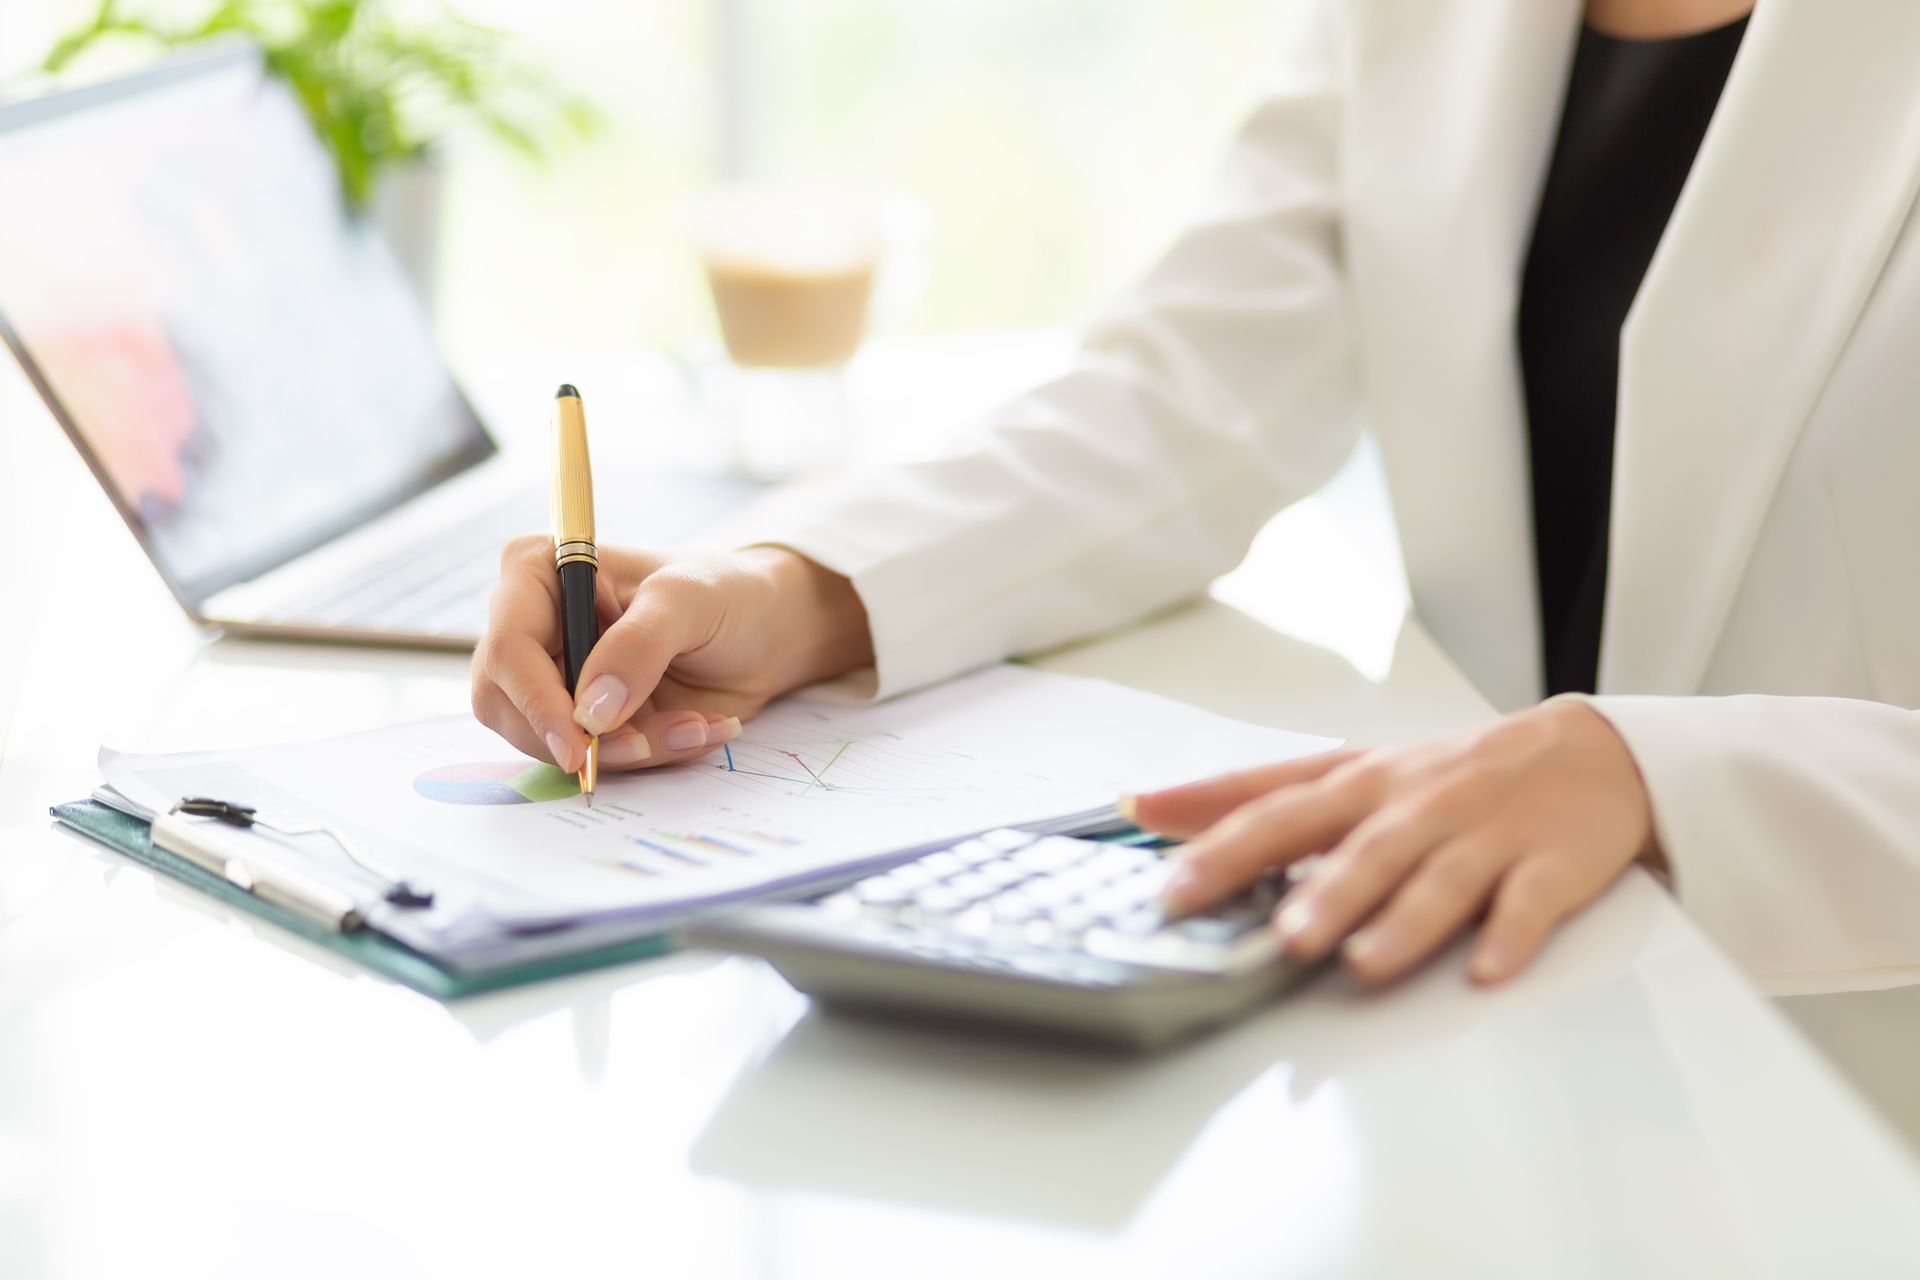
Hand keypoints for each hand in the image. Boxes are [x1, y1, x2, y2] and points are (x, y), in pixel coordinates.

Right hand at [471, 540, 871, 772]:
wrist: (765, 630)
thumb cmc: (724, 593)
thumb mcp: (689, 600)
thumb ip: (639, 646)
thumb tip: (590, 713)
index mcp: (539, 573)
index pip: (508, 648)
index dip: (536, 701)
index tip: (579, 743)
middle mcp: (534, 627)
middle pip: (511, 707)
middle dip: (580, 739)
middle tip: (647, 745)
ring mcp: (554, 678)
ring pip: (551, 743)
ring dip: (627, 750)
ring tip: (695, 725)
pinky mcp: (584, 719)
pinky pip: (595, 757)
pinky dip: (648, 755)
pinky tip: (696, 728)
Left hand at [1133, 701, 1658, 985]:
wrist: (1589, 750)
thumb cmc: (1453, 772)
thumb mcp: (1353, 770)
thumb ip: (1257, 793)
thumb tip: (1153, 809)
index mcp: (1362, 784)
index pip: (1281, 810)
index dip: (1224, 845)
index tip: (1172, 884)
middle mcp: (1417, 806)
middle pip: (1363, 848)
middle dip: (1322, 892)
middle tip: (1281, 935)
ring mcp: (1486, 834)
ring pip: (1437, 878)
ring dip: (1401, 921)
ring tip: (1362, 962)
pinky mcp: (1551, 862)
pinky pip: (1529, 902)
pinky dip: (1509, 934)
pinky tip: (1487, 968)